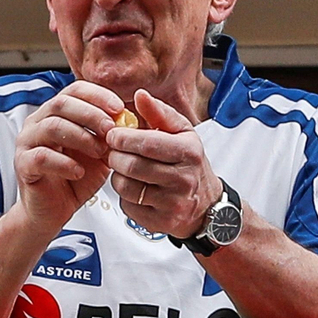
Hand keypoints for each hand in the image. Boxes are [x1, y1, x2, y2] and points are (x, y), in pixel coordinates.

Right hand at [13, 80, 124, 229]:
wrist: (52, 211)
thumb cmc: (75, 178)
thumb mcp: (100, 153)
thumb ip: (110, 135)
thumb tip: (130, 119)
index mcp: (56, 113)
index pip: (75, 90)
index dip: (98, 96)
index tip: (119, 109)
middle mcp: (38, 122)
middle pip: (61, 103)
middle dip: (91, 114)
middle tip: (111, 130)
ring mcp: (27, 142)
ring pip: (51, 126)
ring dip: (81, 137)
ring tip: (99, 152)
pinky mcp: (23, 164)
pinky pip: (42, 156)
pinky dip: (64, 163)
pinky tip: (79, 172)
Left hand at [107, 88, 222, 240]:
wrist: (205, 204)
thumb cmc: (188, 163)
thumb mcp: (181, 133)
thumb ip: (159, 113)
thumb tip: (140, 94)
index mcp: (188, 151)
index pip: (147, 143)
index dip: (122, 137)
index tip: (112, 134)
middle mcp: (183, 178)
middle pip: (132, 166)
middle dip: (115, 157)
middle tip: (112, 152)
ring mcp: (172, 203)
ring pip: (126, 187)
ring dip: (118, 176)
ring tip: (124, 169)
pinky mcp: (160, 222)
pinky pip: (128, 206)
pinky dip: (125, 196)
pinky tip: (134, 188)